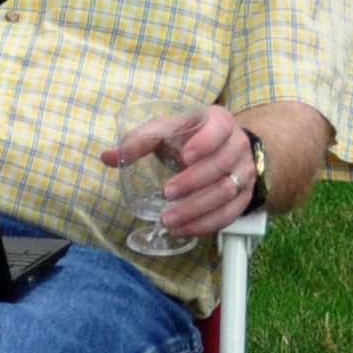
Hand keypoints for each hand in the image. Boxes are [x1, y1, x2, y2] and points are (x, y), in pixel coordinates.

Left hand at [102, 104, 257, 244]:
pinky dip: (206, 225)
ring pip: (226, 193)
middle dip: (193, 182)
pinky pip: (230, 214)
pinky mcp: (244, 196)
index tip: (184, 156)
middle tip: (166, 193)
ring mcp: (244, 172)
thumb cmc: (191, 136)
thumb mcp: (169, 130)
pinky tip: (183, 230)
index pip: (218, 128)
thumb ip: (140, 140)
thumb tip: (108, 157)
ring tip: (168, 220)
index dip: (204, 142)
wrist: (226, 148)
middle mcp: (238, 145)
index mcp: (220, 121)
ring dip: (197, 210)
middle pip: (221, 165)